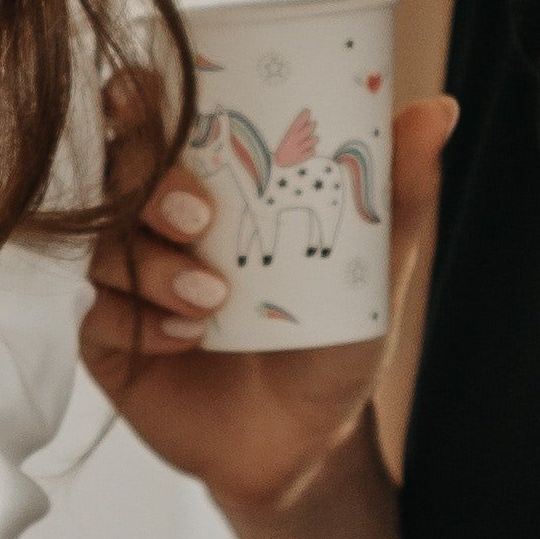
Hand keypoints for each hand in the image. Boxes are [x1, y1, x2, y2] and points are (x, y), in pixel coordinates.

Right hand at [77, 70, 456, 516]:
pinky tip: (189, 340)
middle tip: (199, 216)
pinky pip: (101, 316)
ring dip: (157, 265)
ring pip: (109, 244)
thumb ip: (398, 194)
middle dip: (151, 182)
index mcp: (210, 183)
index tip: (148, 95)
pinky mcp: (110, 342)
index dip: (135, 95)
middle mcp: (158, 222)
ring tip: (213, 299)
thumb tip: (439, 110)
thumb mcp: (372, 269)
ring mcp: (128, 281)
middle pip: (119, 172)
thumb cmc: (334, 341)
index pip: (153, 117)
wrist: (307, 443)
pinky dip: (144, 322)